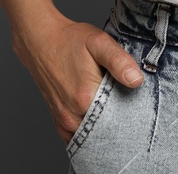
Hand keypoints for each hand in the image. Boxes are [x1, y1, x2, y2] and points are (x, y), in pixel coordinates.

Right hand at [10, 13, 145, 142]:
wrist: (40, 40)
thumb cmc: (70, 40)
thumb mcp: (99, 42)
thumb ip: (119, 61)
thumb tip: (137, 80)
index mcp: (86, 98)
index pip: (120, 119)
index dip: (132, 111)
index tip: (136, 100)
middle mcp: (73, 115)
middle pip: (107, 130)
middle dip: (119, 121)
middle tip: (124, 101)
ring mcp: (64, 121)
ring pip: (94, 136)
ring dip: (105, 127)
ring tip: (111, 106)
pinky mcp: (59, 121)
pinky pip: (77, 138)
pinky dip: (90, 132)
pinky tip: (97, 118)